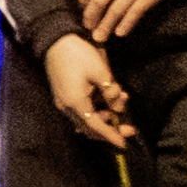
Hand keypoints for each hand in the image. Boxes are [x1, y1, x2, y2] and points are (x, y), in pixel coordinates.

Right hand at [44, 34, 129, 148]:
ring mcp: (64, 102)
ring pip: (87, 119)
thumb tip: (118, 107)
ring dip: (106, 115)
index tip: (124, 145)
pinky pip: (82, 111)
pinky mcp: (65, 96)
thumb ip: (110, 93)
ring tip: (122, 99)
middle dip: (111, 129)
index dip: (110, 136)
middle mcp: (67, 106)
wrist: (56, 41)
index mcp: (75, 103)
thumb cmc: (79, 55)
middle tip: (130, 128)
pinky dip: (97, 109)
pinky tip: (110, 97)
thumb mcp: (101, 73)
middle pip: (90, 127)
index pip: (95, 127)